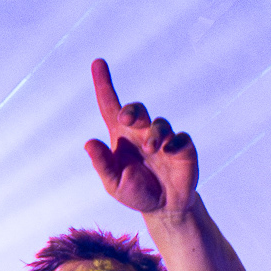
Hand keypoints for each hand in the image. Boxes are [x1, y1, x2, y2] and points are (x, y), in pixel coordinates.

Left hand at [84, 59, 198, 216]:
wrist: (164, 208)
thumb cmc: (135, 192)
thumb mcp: (114, 183)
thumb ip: (102, 165)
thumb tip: (88, 144)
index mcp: (121, 137)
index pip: (110, 106)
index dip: (104, 84)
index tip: (97, 63)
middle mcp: (142, 132)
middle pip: (137, 110)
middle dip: (132, 110)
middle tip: (125, 119)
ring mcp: (164, 139)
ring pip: (159, 124)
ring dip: (154, 134)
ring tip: (151, 149)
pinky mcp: (182, 148)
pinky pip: (180, 139)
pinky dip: (174, 143)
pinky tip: (168, 151)